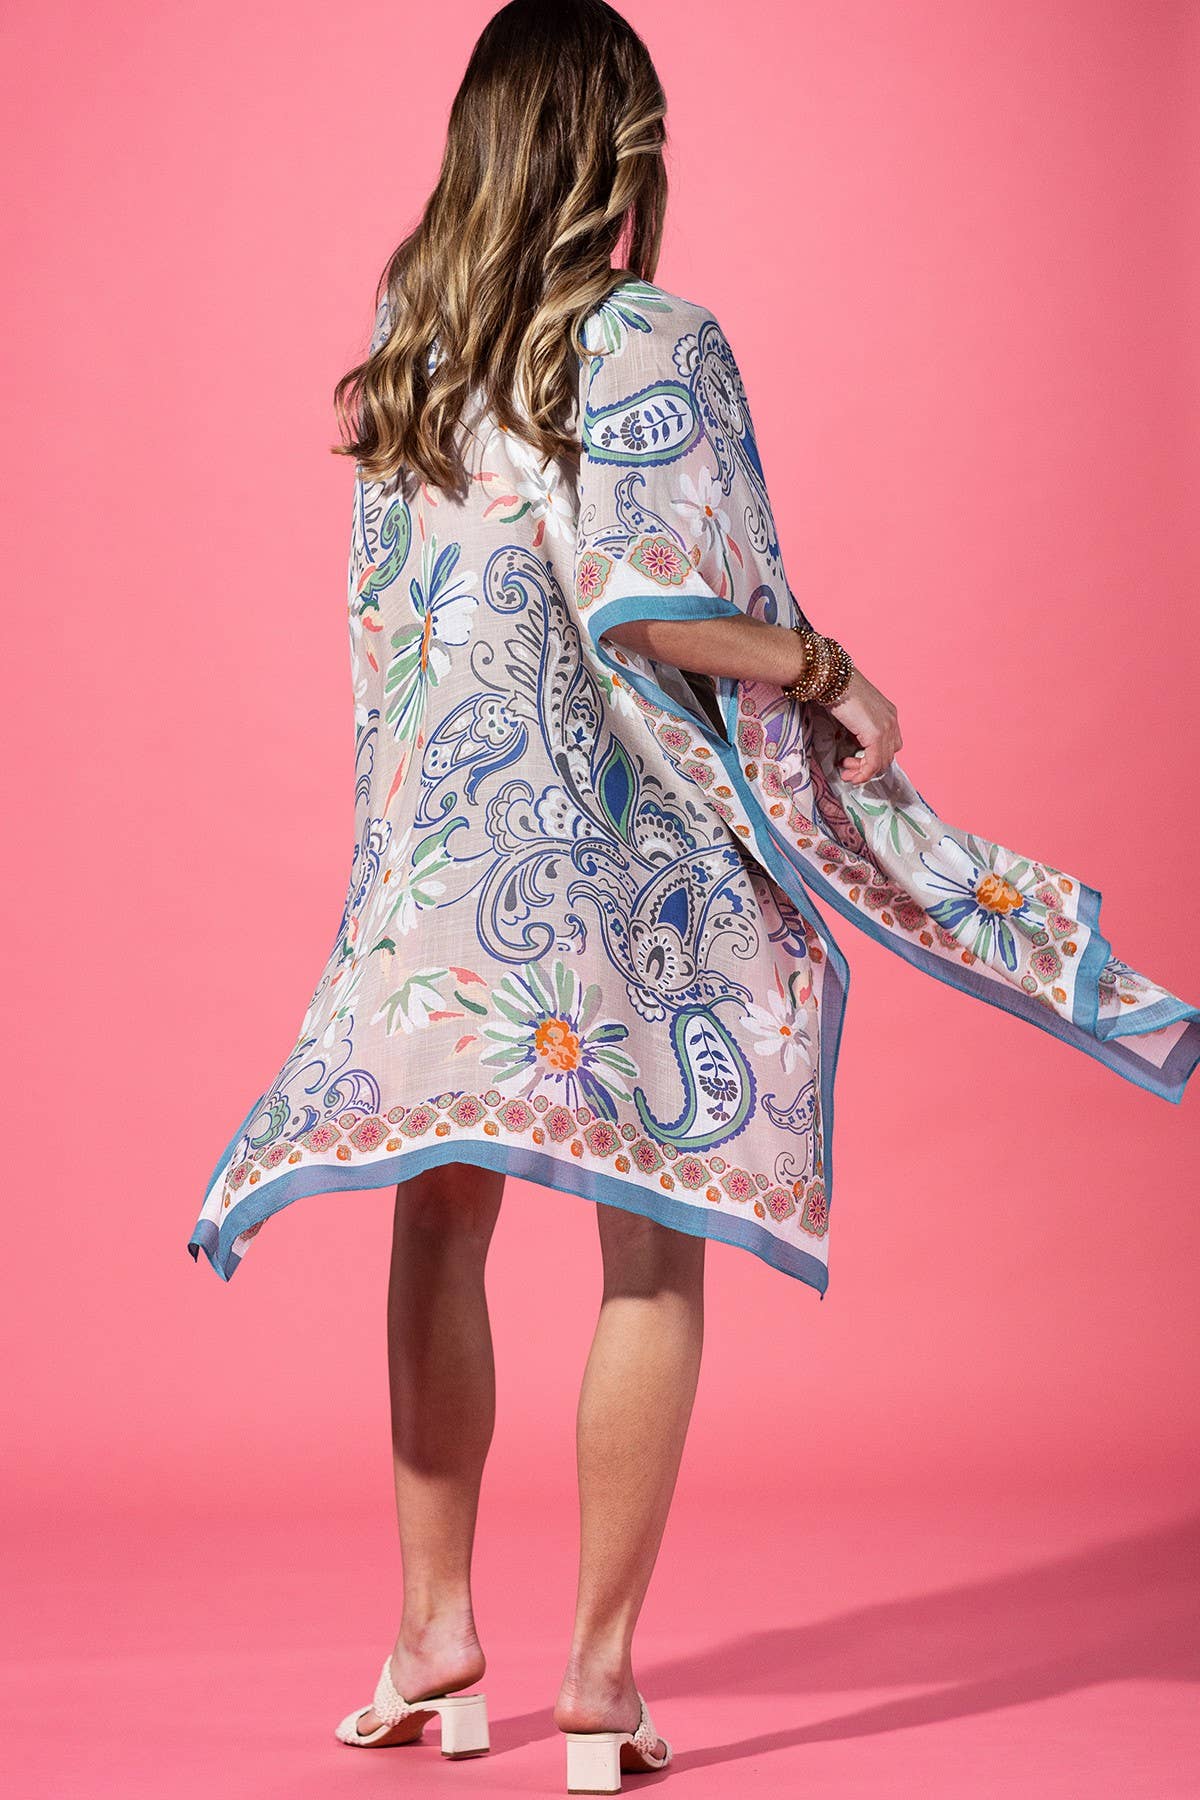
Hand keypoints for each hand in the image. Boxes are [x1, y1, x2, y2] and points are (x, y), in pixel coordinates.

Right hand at [824, 667, 901, 785]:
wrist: (833, 679)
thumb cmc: (838, 690)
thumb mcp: (854, 712)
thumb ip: (860, 728)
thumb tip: (854, 746)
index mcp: (889, 714)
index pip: (889, 746)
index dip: (873, 758)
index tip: (852, 761)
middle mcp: (892, 721)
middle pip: (887, 756)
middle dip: (867, 767)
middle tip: (847, 769)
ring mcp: (886, 727)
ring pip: (881, 762)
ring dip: (863, 771)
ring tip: (846, 770)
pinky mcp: (875, 734)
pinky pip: (873, 763)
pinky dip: (863, 773)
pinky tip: (851, 774)